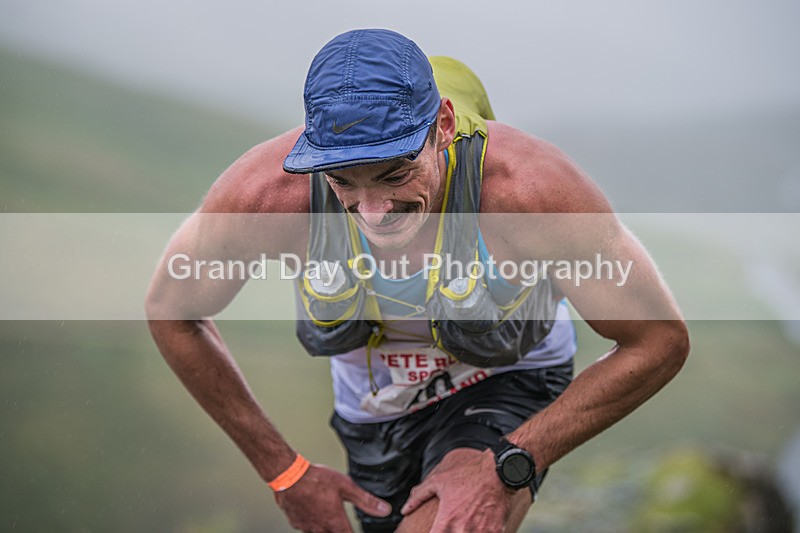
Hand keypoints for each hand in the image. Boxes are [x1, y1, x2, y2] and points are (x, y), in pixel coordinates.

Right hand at [274, 463, 390, 531]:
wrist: (289, 476)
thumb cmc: (316, 479)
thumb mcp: (346, 486)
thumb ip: (366, 501)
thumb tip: (384, 510)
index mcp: (336, 522)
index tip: (354, 530)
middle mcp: (321, 529)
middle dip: (339, 529)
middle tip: (339, 519)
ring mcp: (306, 527)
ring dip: (325, 527)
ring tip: (326, 513)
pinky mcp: (295, 522)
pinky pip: (306, 527)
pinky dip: (311, 522)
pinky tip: (312, 510)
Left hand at [400, 448, 522, 532]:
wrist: (498, 472)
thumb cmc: (469, 474)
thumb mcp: (438, 480)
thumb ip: (419, 496)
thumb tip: (405, 508)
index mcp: (447, 521)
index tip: (432, 531)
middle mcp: (463, 530)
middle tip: (449, 527)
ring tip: (462, 526)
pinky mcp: (495, 532)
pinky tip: (477, 527)